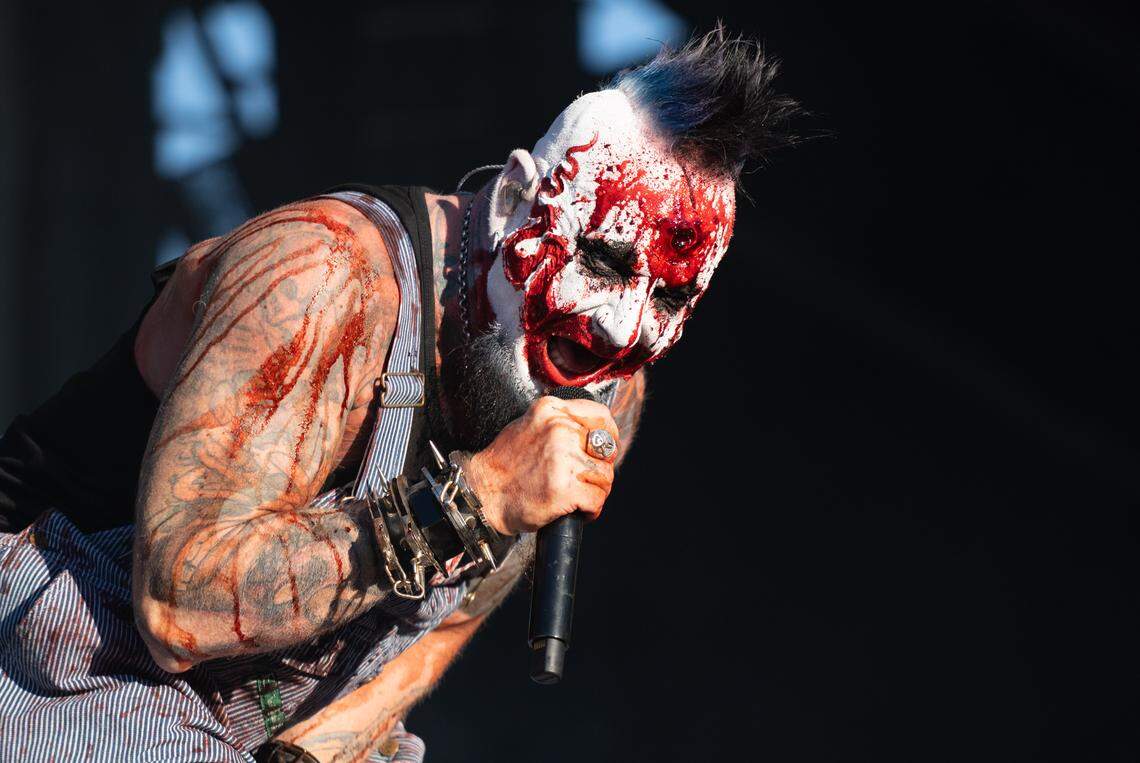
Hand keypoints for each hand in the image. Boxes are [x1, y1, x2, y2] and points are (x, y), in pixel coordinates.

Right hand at [463, 396, 619, 534]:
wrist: (482, 494)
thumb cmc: (504, 465)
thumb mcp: (529, 426)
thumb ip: (560, 423)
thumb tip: (592, 434)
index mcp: (552, 411)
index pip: (600, 416)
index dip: (609, 435)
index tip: (604, 449)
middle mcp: (560, 430)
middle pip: (605, 451)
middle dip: (599, 470)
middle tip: (583, 481)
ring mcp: (564, 459)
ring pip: (605, 477)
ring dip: (595, 491)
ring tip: (576, 496)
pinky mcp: (566, 488)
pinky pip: (597, 500)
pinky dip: (590, 510)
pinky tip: (576, 510)